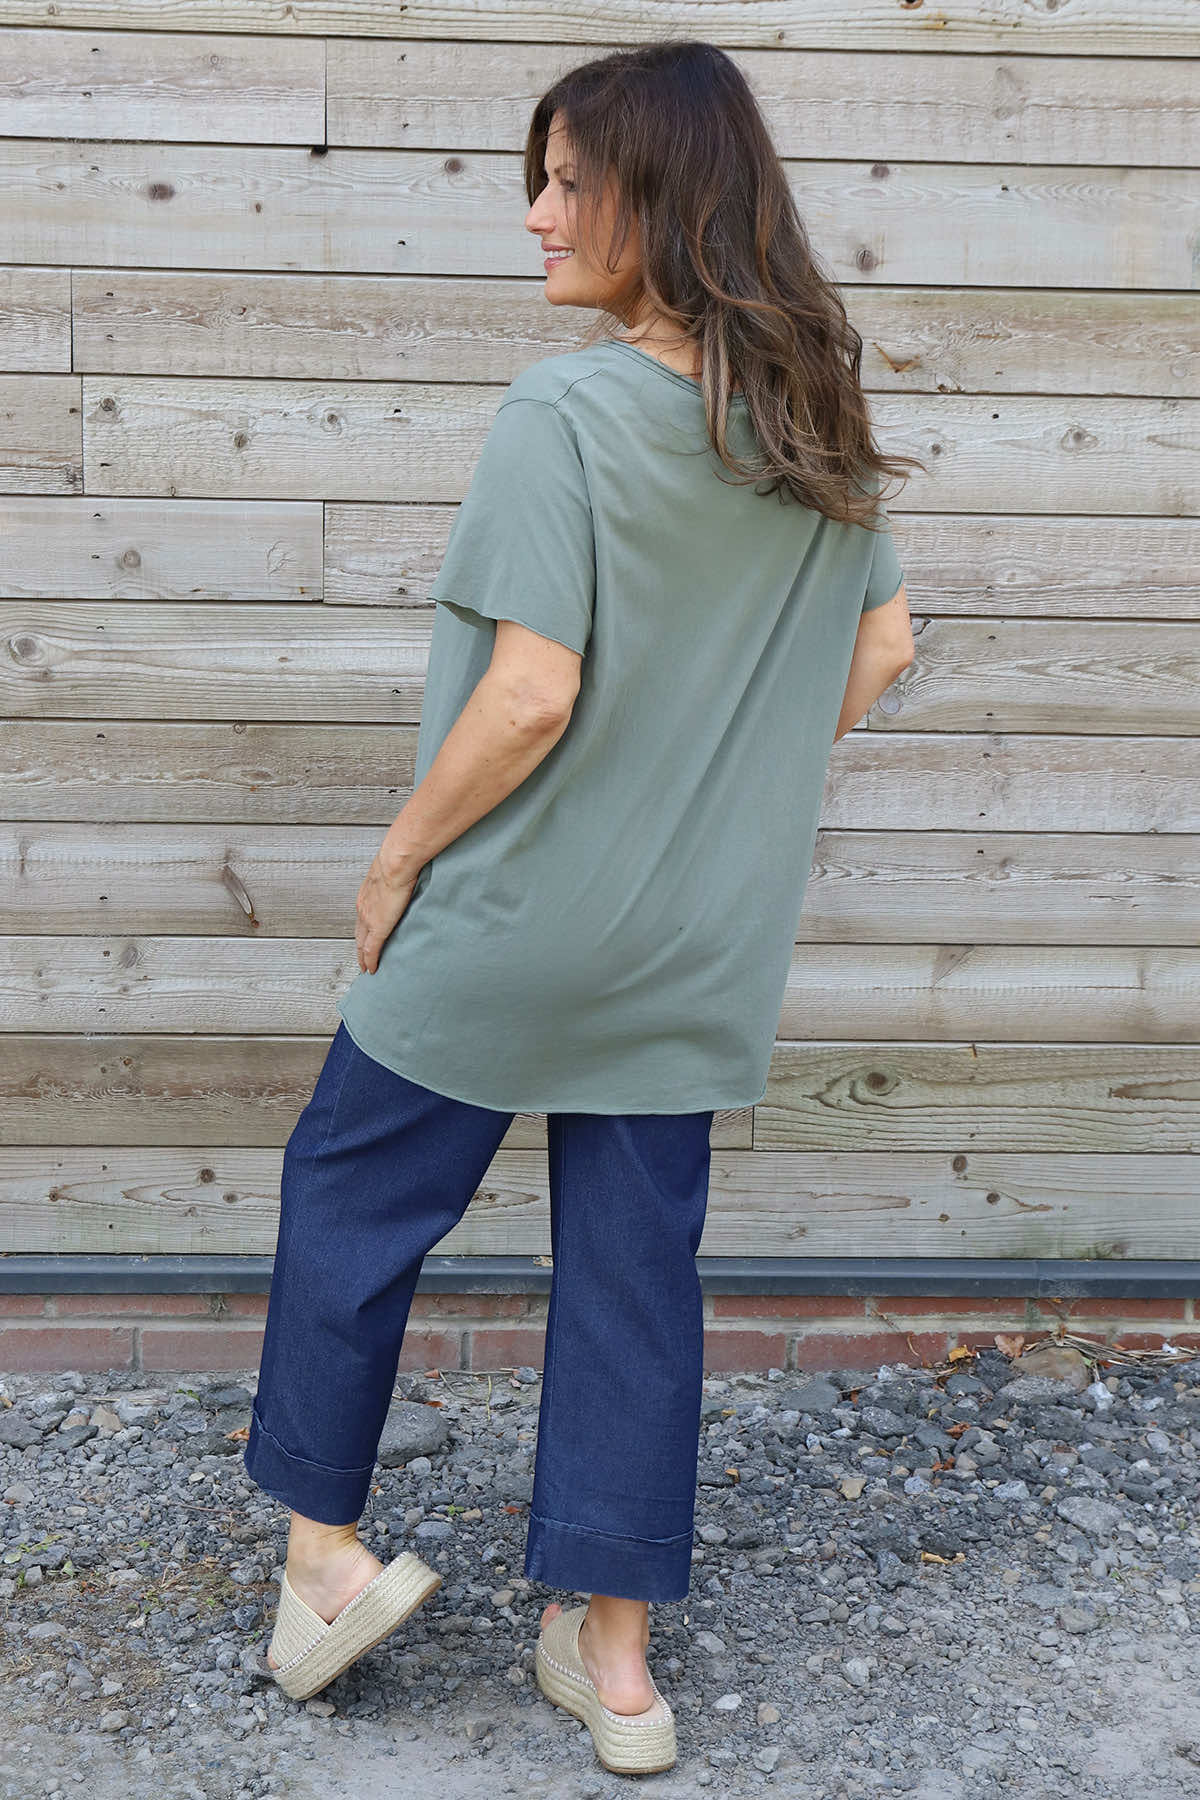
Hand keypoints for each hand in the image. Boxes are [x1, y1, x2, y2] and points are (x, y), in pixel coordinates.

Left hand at [355, 848, 418, 973]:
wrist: (395, 864)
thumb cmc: (397, 863)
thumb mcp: (393, 873)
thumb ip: (396, 882)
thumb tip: (406, 881)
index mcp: (366, 896)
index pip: (362, 919)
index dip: (362, 932)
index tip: (364, 940)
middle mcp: (363, 909)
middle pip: (358, 935)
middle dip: (359, 948)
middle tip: (362, 960)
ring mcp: (369, 919)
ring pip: (362, 945)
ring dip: (363, 957)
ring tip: (366, 968)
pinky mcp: (378, 927)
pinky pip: (371, 950)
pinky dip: (370, 961)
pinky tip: (371, 969)